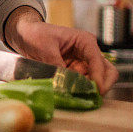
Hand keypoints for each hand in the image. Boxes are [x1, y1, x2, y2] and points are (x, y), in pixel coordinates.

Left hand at [4, 6, 118, 94]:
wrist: (25, 35)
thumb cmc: (36, 35)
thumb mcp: (45, 48)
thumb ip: (57, 65)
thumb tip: (64, 82)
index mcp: (84, 41)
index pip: (98, 61)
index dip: (99, 77)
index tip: (96, 90)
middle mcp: (87, 52)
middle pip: (107, 71)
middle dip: (103, 84)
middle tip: (93, 96)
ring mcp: (82, 63)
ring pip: (97, 79)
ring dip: (90, 89)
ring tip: (78, 97)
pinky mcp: (75, 72)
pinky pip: (83, 83)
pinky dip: (80, 90)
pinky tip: (71, 95)